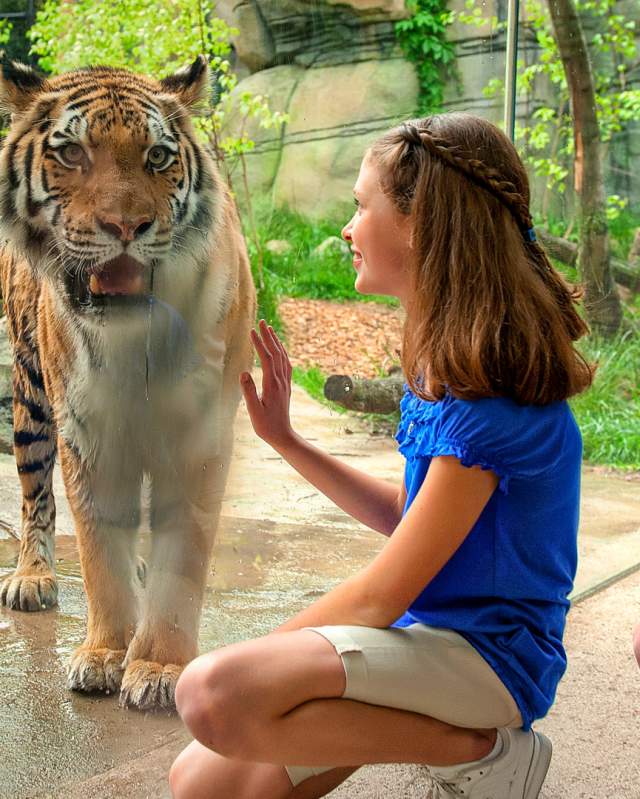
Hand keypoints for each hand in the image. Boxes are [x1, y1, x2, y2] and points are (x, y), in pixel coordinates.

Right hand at [240, 319, 294, 450]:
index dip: (260, 344)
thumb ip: (248, 392)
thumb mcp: (253, 411)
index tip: (252, 331)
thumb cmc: (266, 425)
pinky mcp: (286, 386)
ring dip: (276, 342)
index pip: (267, 359)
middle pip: (277, 353)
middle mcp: (281, 381)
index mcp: (272, 385)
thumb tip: (244, 373)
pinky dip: (282, 352)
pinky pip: (286, 364)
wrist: (283, 435)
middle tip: (262, 322)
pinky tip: (279, 349)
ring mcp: (285, 383)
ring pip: (283, 357)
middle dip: (269, 336)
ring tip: (270, 329)